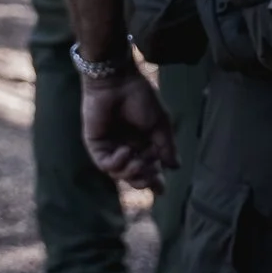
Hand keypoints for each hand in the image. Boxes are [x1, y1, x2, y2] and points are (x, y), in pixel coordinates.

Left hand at [82, 68, 176, 191]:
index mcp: (144, 143)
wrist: (118, 82)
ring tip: (137, 161)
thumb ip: (166, 146)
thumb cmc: (140, 98)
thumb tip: (175, 167)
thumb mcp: (160, 124)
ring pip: (119, 174)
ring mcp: (111, 148)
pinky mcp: (96, 145)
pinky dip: (116, 163)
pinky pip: (105, 164)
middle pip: (134, 176)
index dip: (155, 181)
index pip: (150, 168)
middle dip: (143, 180)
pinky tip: (125, 152)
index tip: (161, 190)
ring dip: (130, 173)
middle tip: (150, 176)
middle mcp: (128, 148)